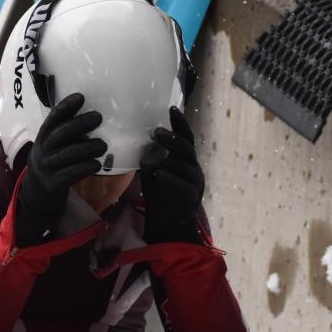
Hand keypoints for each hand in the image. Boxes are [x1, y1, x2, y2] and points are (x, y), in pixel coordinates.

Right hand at [14, 93, 105, 246]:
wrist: (37, 198)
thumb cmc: (52, 167)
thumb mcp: (53, 150)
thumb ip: (66, 137)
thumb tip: (93, 121)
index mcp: (42, 139)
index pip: (52, 120)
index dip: (66, 107)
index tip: (81, 97)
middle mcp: (42, 152)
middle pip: (60, 134)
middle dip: (79, 124)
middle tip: (98, 117)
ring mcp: (46, 169)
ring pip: (67, 154)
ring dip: (87, 148)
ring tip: (103, 145)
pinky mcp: (53, 185)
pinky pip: (70, 174)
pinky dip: (85, 168)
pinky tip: (97, 164)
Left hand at [139, 108, 203, 243]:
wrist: (168, 222)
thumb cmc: (161, 192)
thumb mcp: (155, 169)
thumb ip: (152, 155)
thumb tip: (137, 137)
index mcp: (185, 158)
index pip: (185, 136)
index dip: (180, 122)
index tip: (171, 108)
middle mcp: (193, 167)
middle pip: (187, 148)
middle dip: (172, 139)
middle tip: (157, 132)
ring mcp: (195, 183)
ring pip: (183, 166)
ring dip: (166, 160)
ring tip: (149, 160)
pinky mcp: (191, 197)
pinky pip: (181, 184)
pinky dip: (169, 178)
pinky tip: (158, 175)